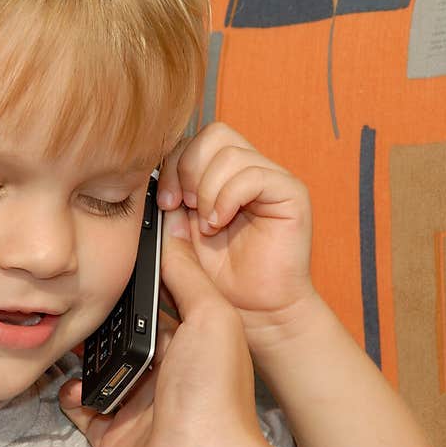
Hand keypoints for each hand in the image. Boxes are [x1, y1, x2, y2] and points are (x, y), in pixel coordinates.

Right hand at [59, 208, 282, 446]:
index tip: (113, 257)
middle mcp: (167, 370)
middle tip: (79, 293)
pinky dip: (71, 392)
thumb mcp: (212, 316)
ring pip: (99, 364)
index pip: (161, 298)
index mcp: (194, 340)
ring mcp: (139, 400)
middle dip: (102, 313)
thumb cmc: (215, 395)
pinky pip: (82, 403)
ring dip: (82, 350)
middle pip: (125, 330)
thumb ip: (187, 274)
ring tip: (70, 332)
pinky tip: (76, 382)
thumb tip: (169, 234)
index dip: (139, 278)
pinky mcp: (113, 430)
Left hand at [157, 123, 316, 339]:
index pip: (194, 140)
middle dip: (188, 170)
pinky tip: (221, 222)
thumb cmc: (220, 280)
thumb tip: (154, 178)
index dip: (174, 164)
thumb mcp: (180, 237)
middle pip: (213, 134)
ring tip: (208, 224)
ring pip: (230, 153)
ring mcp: (270, 178)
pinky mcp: (291, 193)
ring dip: (208, 190)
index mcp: (220, 176)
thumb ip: (169, 206)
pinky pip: (253, 175)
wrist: (255, 312)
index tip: (165, 202)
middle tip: (184, 208)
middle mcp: (247, 170)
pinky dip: (228, 198)